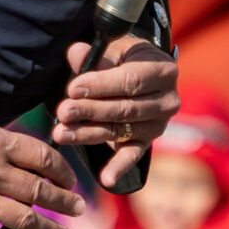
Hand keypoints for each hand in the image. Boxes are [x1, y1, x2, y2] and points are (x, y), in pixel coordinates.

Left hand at [52, 37, 177, 188]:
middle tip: (64, 111)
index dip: (101, 85)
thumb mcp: (113, 50)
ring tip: (61, 133)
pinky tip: (106, 179)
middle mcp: (167, 100)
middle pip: (124, 108)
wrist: (142, 73)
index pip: (131, 81)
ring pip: (119, 130)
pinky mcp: (147, 141)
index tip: (73, 88)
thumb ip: (96, 54)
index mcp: (163, 71)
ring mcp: (158, 124)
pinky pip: (132, 155)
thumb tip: (76, 53)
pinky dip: (118, 167)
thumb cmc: (124, 58)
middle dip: (90, 110)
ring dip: (88, 133)